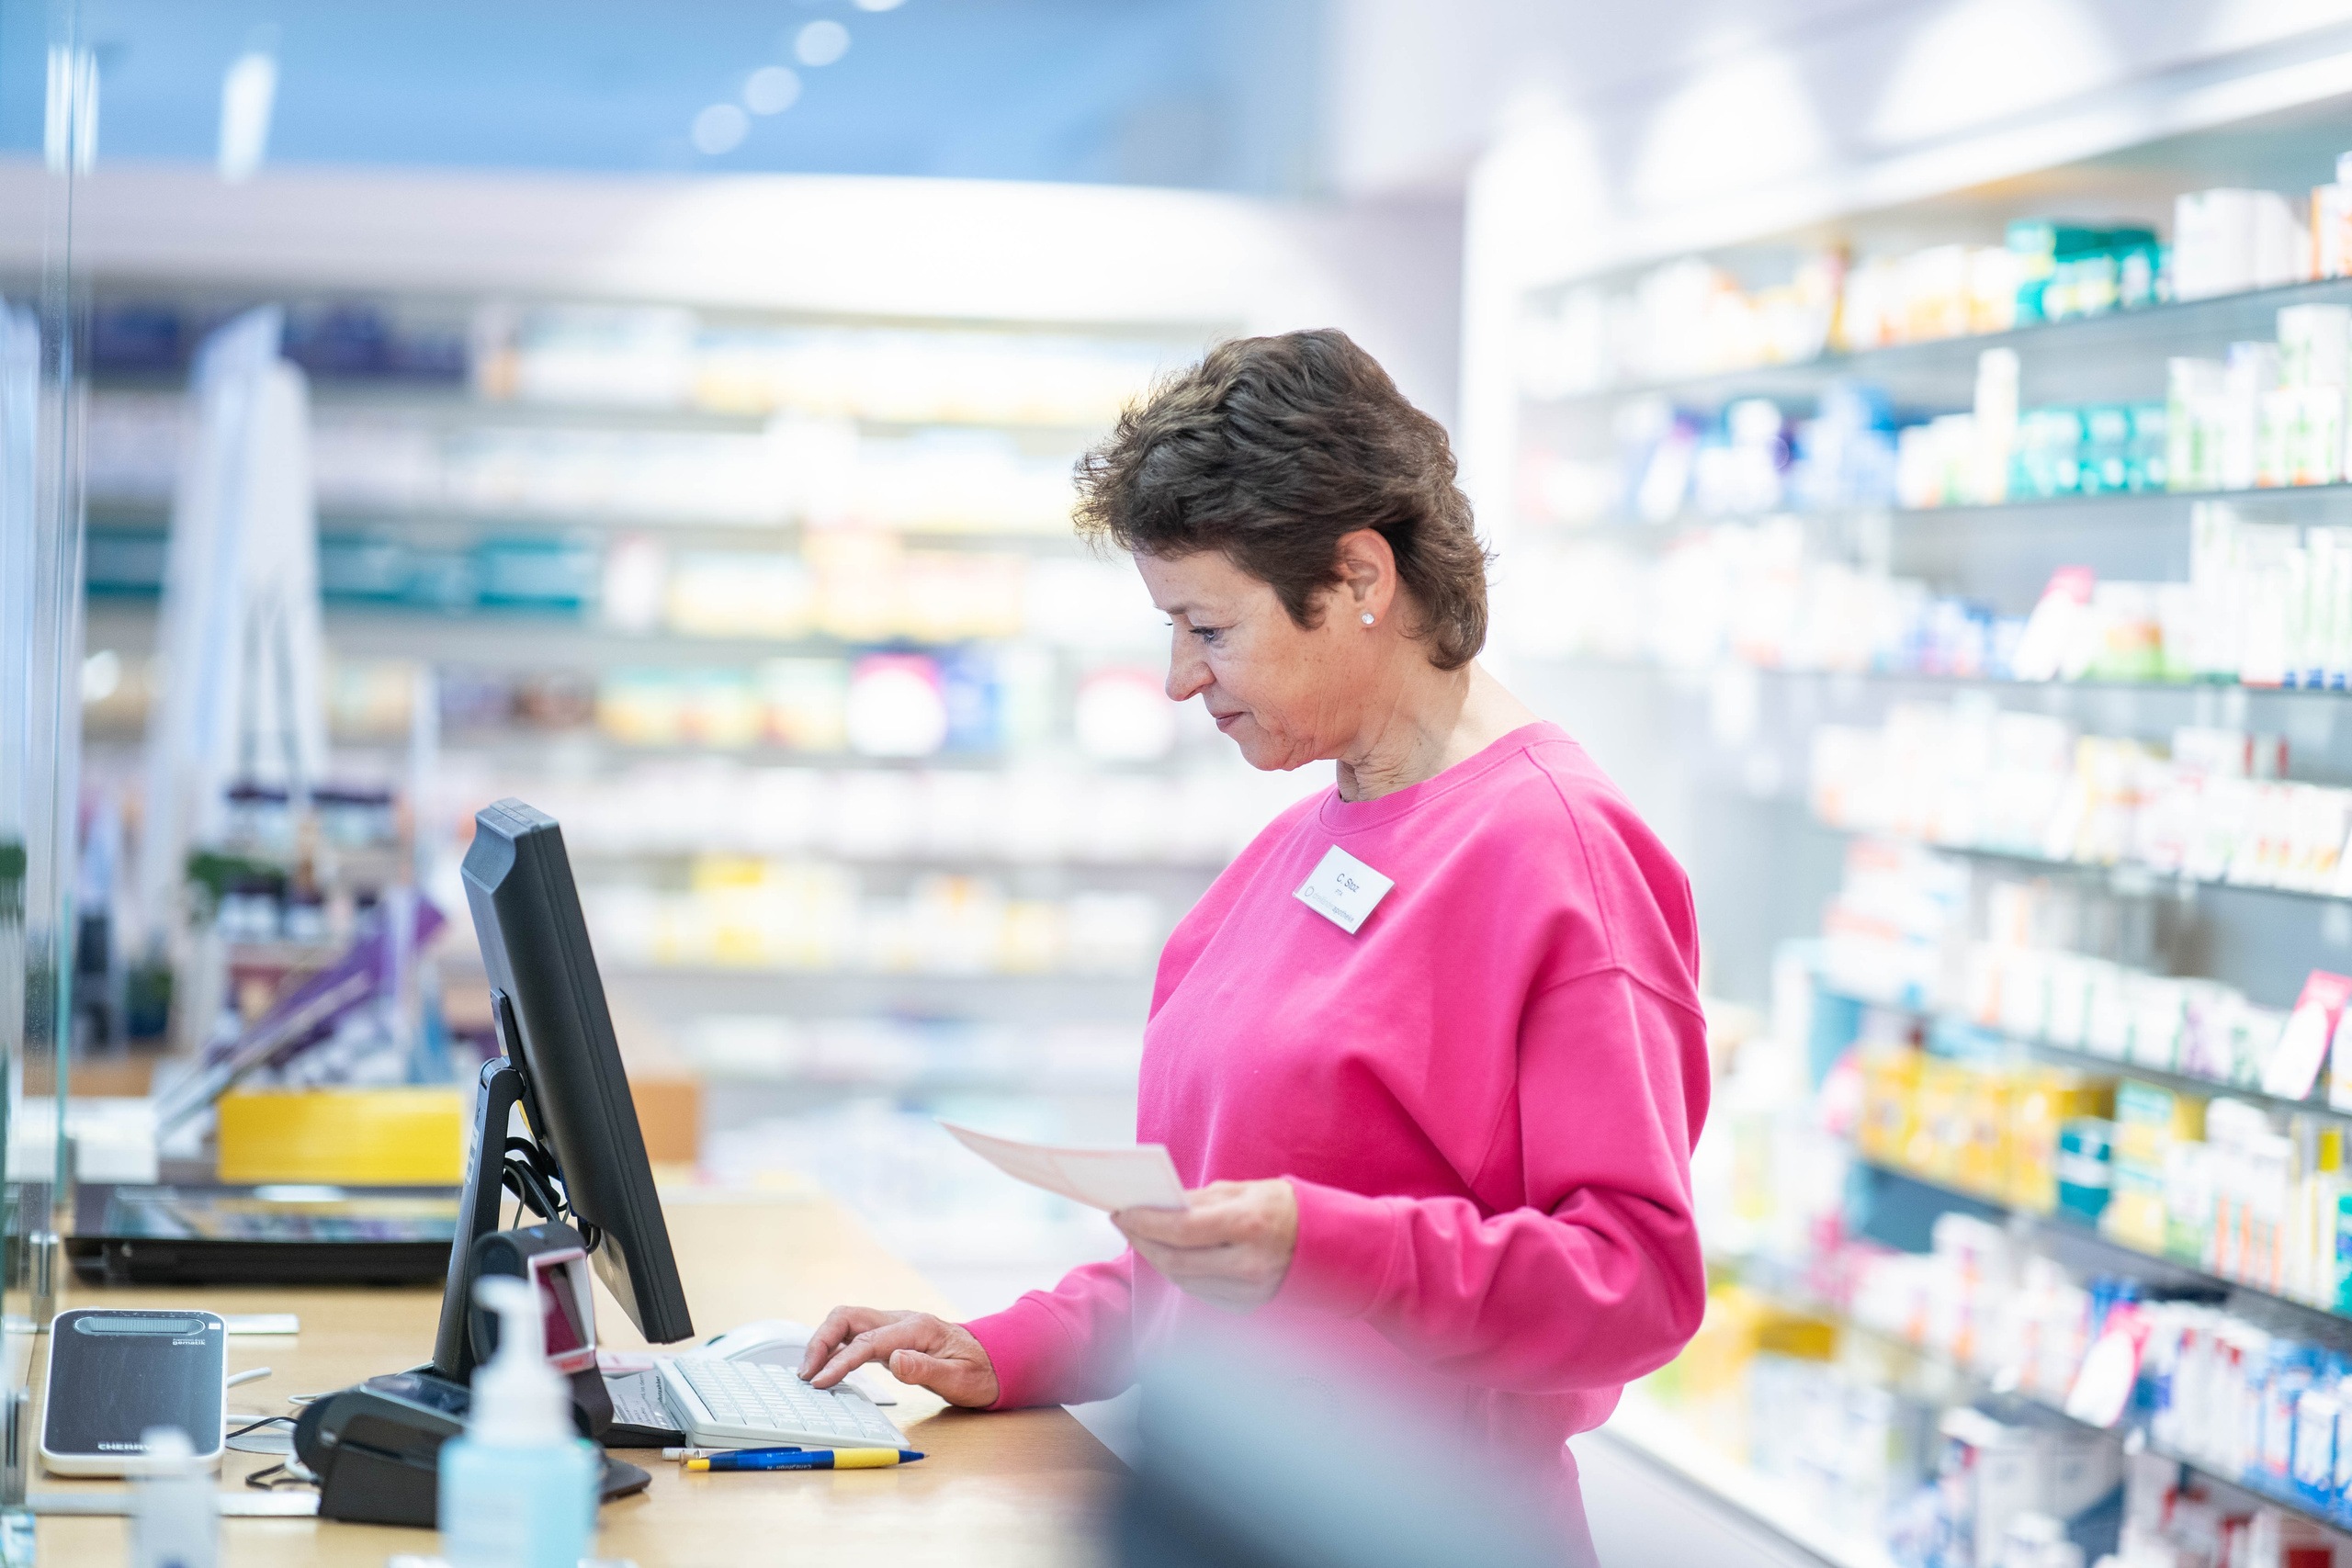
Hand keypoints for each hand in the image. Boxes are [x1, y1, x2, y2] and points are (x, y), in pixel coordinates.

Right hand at [798, 1307, 999, 1407]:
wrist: (995, 1361)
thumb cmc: (980, 1373)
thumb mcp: (960, 1379)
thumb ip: (926, 1370)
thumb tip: (894, 1360)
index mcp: (918, 1328)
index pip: (867, 1342)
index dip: (839, 1362)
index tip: (820, 1382)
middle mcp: (902, 1320)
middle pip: (848, 1317)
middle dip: (820, 1340)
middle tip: (805, 1373)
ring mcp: (895, 1326)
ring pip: (847, 1321)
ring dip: (823, 1341)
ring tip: (808, 1372)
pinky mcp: (891, 1336)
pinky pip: (855, 1334)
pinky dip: (834, 1346)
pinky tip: (826, 1367)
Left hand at [1114, 1178, 1297, 1311]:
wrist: (1329, 1244)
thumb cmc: (1283, 1208)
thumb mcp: (1245, 1191)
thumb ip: (1199, 1200)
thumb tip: (1155, 1205)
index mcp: (1250, 1225)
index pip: (1182, 1229)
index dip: (1146, 1221)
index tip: (1121, 1211)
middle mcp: (1249, 1264)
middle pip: (1176, 1260)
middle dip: (1142, 1240)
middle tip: (1123, 1223)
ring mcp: (1250, 1291)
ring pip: (1183, 1280)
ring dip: (1156, 1257)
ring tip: (1139, 1236)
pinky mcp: (1247, 1306)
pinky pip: (1199, 1291)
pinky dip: (1178, 1272)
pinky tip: (1166, 1254)